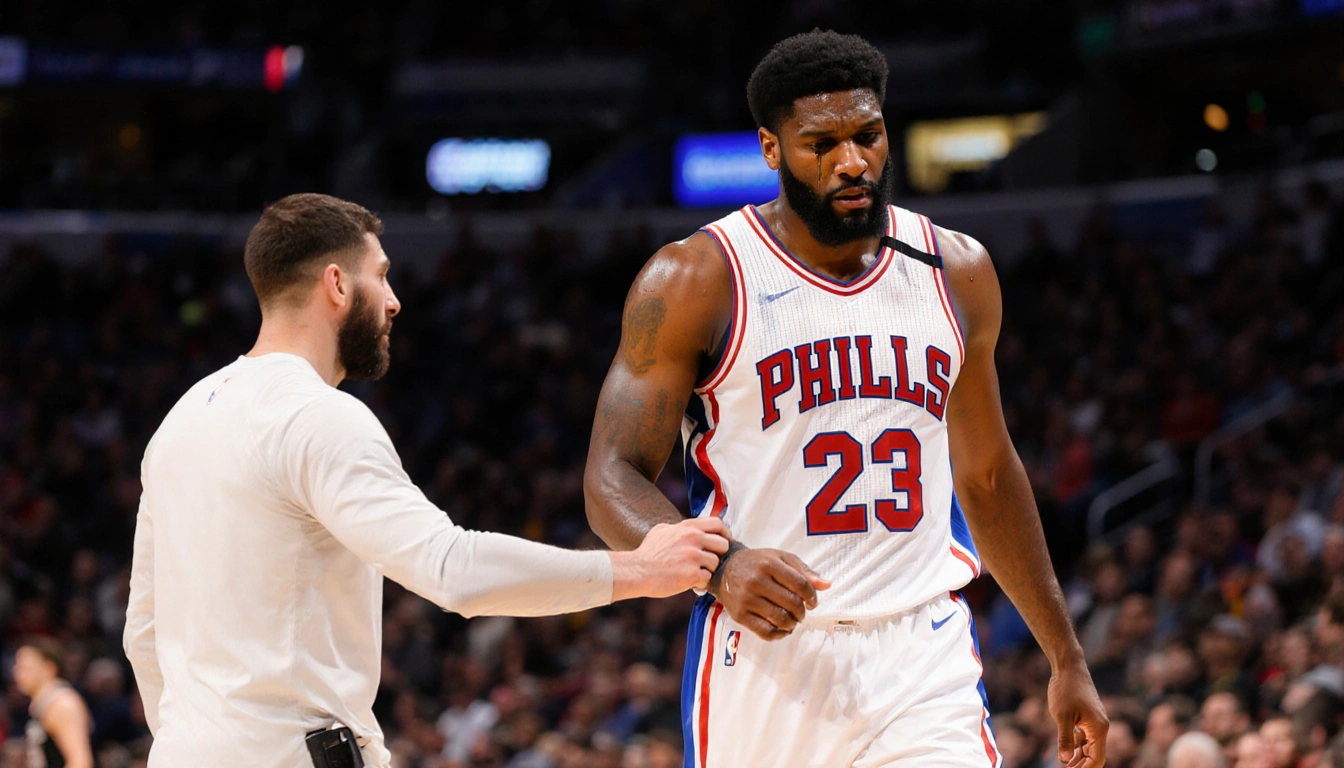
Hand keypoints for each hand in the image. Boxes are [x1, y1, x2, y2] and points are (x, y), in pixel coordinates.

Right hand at [611, 517, 730, 600]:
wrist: (636, 571)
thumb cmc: (647, 553)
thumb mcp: (661, 531)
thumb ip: (678, 528)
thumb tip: (688, 528)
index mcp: (687, 527)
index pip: (718, 524)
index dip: (724, 534)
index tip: (723, 543)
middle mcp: (693, 538)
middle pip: (723, 545)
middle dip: (718, 555)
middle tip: (708, 563)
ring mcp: (693, 556)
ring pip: (715, 564)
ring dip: (707, 571)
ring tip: (693, 574)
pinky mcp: (692, 574)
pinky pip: (707, 579)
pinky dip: (700, 583)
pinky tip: (689, 583)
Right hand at [714, 548, 829, 640]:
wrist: (725, 569)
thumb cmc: (758, 563)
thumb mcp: (781, 558)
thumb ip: (804, 571)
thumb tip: (827, 585)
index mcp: (769, 564)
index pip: (800, 585)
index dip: (812, 596)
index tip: (812, 602)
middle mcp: (757, 581)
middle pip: (792, 603)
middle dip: (802, 611)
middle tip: (801, 611)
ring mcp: (747, 600)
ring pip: (780, 619)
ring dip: (793, 623)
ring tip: (792, 619)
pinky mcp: (740, 615)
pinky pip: (766, 632)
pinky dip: (780, 634)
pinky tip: (783, 629)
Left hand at [1048, 659, 1108, 767]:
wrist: (1068, 668)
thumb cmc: (1065, 689)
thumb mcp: (1062, 716)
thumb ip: (1065, 738)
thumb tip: (1064, 759)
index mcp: (1098, 728)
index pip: (1097, 758)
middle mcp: (1100, 727)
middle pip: (1094, 755)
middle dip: (1081, 766)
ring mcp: (1093, 722)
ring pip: (1089, 747)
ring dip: (1078, 758)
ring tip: (1065, 766)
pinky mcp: (1086, 718)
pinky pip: (1084, 738)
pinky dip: (1076, 747)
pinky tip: (1067, 753)